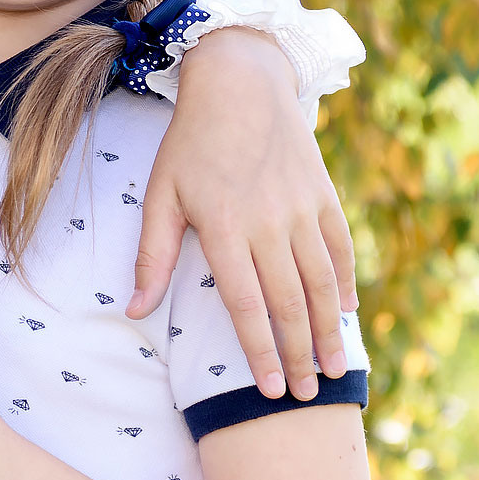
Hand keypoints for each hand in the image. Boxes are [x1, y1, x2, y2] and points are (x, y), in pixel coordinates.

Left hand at [128, 28, 355, 402]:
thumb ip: (152, 256)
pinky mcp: (323, 194)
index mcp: (222, 226)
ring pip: (320, 282)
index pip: (245, 305)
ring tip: (334, 369)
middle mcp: (266, 221)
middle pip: (287, 303)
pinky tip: (345, 314)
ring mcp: (300, 207)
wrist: (239, 82)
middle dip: (298, 356)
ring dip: (327, 331)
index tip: (270, 389)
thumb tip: (133, 310)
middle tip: (306, 397)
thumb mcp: (160, 194)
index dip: (259, 351)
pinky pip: (338, 248)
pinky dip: (344, 283)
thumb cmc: (189, 143)